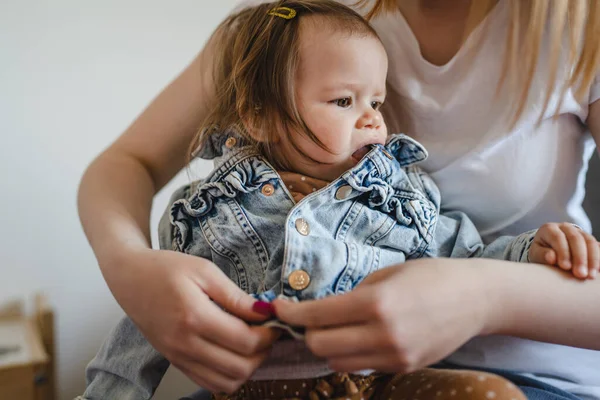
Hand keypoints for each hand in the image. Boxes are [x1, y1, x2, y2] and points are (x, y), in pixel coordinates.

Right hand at [108, 249, 278, 392]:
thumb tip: (265, 312)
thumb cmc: (166, 268)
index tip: (275, 320)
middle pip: (240, 367)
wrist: (129, 278)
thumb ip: (236, 296)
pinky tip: (234, 352)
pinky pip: (208, 383)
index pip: (246, 341)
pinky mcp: (175, 362)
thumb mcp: (204, 270)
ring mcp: (178, 357)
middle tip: (268, 332)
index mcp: (194, 317)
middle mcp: (185, 344)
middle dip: (264, 352)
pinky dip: (229, 375)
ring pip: (227, 382)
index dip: (269, 334)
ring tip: (253, 343)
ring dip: (249, 367)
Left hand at [273, 258, 491, 372]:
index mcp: (376, 303)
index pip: (317, 316)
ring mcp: (395, 357)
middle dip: (307, 332)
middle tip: (309, 318)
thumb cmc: (431, 275)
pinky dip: (352, 354)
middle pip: (320, 346)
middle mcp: (383, 335)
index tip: (278, 308)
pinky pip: (363, 367)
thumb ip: (352, 295)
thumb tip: (322, 309)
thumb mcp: (387, 274)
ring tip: (335, 329)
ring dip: (328, 347)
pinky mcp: (404, 369)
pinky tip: (361, 337)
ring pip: (337, 363)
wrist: (476, 298)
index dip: (291, 313)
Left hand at [529, 222, 599, 278]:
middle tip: (580, 274)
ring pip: (590, 241)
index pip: (558, 238)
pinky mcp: (589, 239)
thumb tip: (551, 258)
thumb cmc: (541, 254)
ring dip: (593, 259)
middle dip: (579, 258)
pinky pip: (597, 246)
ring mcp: (579, 232)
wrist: (549, 250)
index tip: (565, 267)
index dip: (563, 252)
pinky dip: (599, 257)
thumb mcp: (536, 254)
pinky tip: (599, 270)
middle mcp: (565, 227)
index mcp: (549, 229)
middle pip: (576, 239)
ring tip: (591, 276)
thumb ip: (542, 255)